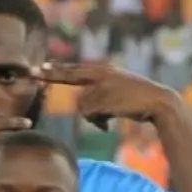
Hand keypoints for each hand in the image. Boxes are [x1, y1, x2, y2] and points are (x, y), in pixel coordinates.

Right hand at [0, 94, 31, 191]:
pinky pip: (5, 163)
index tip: (27, 122)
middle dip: (20, 132)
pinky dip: (13, 160)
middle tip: (31, 131)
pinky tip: (20, 161)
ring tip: (28, 144)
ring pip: (8, 147)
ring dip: (18, 145)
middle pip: (8, 134)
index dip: (14, 121)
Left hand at [35, 62, 176, 128]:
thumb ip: (100, 97)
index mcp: (104, 71)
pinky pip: (89, 114)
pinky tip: (110, 123)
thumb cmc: (139, 102)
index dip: (57, 70)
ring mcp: (102, 85)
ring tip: (109, 118)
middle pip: (70, 77)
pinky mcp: (104, 97)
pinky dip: (98, 122)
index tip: (41, 67)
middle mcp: (101, 74)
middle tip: (32, 73)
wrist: (158, 102)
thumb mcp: (118, 94)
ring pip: (82, 106)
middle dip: (51, 75)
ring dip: (93, 117)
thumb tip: (84, 112)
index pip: (75, 70)